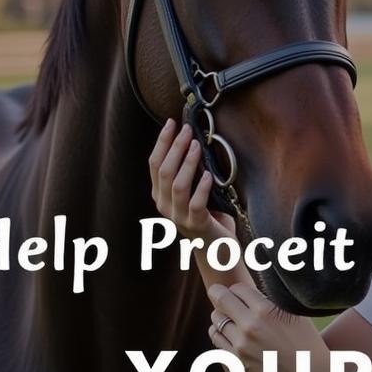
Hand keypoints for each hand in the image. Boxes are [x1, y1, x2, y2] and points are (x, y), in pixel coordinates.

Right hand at [149, 118, 235, 240]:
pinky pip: (196, 203)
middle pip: (164, 171)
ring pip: (178, 185)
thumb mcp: (193, 191)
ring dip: (187, 163)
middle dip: (175, 147)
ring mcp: (178, 216)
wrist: (217, 248)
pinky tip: (208, 174)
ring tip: (197, 146)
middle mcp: (164, 205)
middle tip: (187, 130)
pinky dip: (201, 187)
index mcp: (160, 195)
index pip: (154, 164)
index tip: (172, 123)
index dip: (162, 142)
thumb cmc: (208, 214)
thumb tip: (193, 141)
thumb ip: (189, 173)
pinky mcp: (196, 224)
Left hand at [208, 281, 327, 371]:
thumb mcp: (295, 314)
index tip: (241, 292)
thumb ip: (271, 300)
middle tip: (220, 293)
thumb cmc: (307, 342)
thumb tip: (252, 290)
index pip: (237, 288)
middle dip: (220, 294)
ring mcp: (241, 346)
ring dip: (220, 314)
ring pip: (215, 320)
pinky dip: (220, 332)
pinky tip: (229, 332)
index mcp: (266, 311)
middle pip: (220, 300)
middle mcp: (250, 326)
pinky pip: (217, 340)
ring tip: (228, 315)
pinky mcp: (236, 362)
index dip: (239, 289)